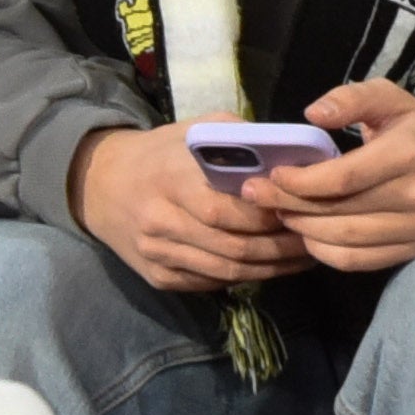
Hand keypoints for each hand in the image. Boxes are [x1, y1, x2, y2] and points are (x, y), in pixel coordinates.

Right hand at [71, 122, 312, 291]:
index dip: (271, 216)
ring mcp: (159, 255)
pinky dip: (246, 278)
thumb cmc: (159, 152)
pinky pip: (210, 283)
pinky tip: (271, 266)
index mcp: (172, 181)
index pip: (229, 211)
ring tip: (306, 256)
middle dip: (282, 248)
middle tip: (316, 237)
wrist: (99, 185)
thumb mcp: (195, 131)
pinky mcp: (158, 277)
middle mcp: (162, 223)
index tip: (305, 210)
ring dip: (272, 269)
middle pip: (234, 248)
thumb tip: (293, 154)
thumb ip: (240, 140)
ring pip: (227, 272)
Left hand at [264, 81, 414, 270]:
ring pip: (344, 240)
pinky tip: (309, 235)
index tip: (273, 174)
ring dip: (303, 230)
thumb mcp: (392, 100)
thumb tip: (312, 113)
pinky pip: (357, 261)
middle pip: (338, 211)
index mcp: (408, 153)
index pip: (343, 178)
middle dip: (290, 205)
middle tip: (258, 197)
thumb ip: (352, 99)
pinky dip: (325, 252)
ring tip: (282, 214)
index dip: (300, 181)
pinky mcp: (412, 251)